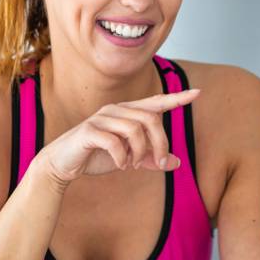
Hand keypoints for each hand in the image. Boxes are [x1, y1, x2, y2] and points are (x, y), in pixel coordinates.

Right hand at [34, 89, 199, 188]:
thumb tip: (177, 162)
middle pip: (151, 119)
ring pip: (135, 130)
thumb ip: (151, 159)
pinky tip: (121, 166)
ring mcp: (101, 118)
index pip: (156, 102)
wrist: (62, 164)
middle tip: (156, 163)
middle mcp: (116, 110)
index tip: (197, 93)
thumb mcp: (128, 159)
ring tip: (133, 165)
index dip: (176, 98)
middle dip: (159, 143)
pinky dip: (122, 157)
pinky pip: (114, 142)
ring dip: (139, 152)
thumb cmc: (96, 157)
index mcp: (127, 112)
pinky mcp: (88, 131)